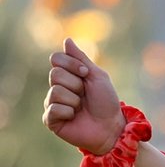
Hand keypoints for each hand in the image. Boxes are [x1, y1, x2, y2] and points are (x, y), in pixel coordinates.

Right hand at [43, 38, 124, 154]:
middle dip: (76, 84)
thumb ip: (81, 58)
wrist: (111, 127)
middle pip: (55, 74)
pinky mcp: (50, 120)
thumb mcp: (97, 76)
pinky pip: (53, 109)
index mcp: (67, 75)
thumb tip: (67, 39)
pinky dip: (68, 112)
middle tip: (85, 95)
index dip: (72, 65)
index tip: (87, 74)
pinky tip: (74, 117)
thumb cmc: (106, 102)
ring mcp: (52, 103)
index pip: (56, 58)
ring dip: (74, 100)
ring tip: (81, 108)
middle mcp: (56, 87)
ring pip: (56, 91)